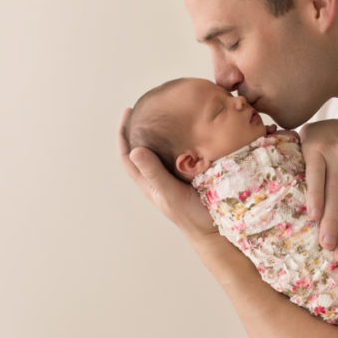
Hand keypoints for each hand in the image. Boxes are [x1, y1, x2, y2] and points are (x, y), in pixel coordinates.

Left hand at [117, 108, 216, 237]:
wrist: (214, 230)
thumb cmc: (191, 216)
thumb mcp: (170, 193)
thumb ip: (154, 173)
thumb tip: (134, 150)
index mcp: (149, 182)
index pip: (128, 154)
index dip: (123, 133)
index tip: (127, 111)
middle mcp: (158, 177)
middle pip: (143, 149)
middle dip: (141, 128)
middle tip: (148, 106)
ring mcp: (174, 177)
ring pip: (162, 150)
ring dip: (161, 132)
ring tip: (167, 112)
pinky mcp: (191, 175)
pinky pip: (181, 154)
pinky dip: (180, 139)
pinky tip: (188, 128)